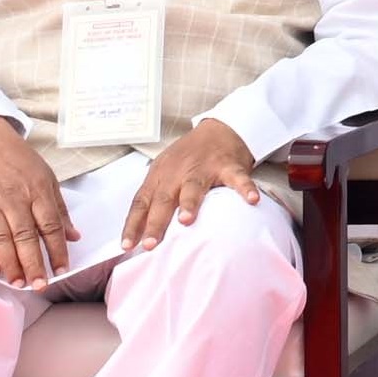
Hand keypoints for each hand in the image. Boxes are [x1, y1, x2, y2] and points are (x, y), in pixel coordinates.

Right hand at [0, 119, 80, 284]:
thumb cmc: (17, 159)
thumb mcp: (45, 176)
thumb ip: (58, 209)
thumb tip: (73, 236)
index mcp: (36, 189)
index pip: (50, 225)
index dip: (57, 250)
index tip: (62, 270)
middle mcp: (13, 198)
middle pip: (25, 236)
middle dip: (34, 263)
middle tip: (41, 285)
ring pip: (1, 239)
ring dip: (11, 265)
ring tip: (19, 283)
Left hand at [119, 128, 276, 253]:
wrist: (218, 129)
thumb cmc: (188, 157)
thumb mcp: (164, 174)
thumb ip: (153, 199)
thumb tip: (138, 233)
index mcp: (160, 176)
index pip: (141, 202)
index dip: (133, 224)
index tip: (126, 246)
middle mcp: (178, 173)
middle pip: (163, 199)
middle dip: (155, 222)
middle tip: (150, 244)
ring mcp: (203, 168)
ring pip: (194, 186)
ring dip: (189, 203)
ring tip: (186, 220)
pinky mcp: (228, 166)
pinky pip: (237, 179)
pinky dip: (245, 188)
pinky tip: (251, 200)